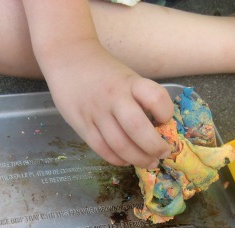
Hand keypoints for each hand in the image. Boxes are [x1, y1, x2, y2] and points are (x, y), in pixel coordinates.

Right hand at [41, 41, 173, 168]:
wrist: (68, 57)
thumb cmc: (103, 71)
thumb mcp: (127, 76)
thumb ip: (140, 99)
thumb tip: (159, 129)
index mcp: (130, 82)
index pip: (155, 98)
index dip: (166, 113)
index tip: (166, 121)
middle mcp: (114, 97)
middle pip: (138, 129)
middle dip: (155, 147)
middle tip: (163, 153)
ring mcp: (96, 113)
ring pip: (120, 145)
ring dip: (139, 159)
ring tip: (149, 162)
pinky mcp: (82, 126)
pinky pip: (102, 150)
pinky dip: (118, 160)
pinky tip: (126, 160)